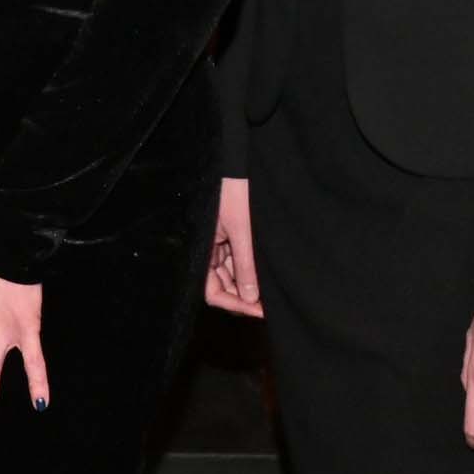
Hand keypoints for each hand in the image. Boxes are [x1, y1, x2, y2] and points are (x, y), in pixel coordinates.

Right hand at [203, 177, 261, 317]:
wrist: (236, 163)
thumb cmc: (234, 190)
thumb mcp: (243, 231)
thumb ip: (245, 266)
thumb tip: (251, 298)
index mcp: (202, 250)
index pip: (212, 292)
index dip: (234, 304)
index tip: (259, 311)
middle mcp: (207, 250)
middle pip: (222, 286)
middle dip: (243, 297)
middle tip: (268, 306)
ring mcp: (218, 244)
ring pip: (231, 275)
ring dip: (249, 285)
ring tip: (271, 292)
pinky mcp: (228, 235)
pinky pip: (236, 260)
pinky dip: (250, 269)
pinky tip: (266, 275)